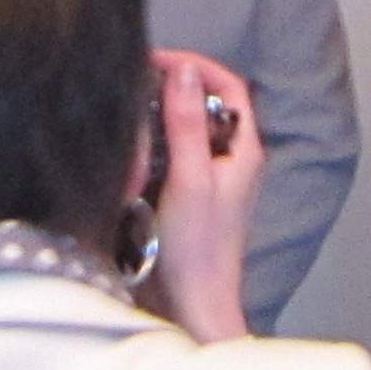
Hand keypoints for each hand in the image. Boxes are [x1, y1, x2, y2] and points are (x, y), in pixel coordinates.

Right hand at [143, 52, 259, 343]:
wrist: (189, 308)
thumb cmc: (198, 253)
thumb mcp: (189, 179)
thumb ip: (186, 124)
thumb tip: (183, 71)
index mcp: (242, 151)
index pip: (228, 86)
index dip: (196, 67)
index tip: (158, 61)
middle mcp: (227, 160)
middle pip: (202, 104)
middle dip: (169, 92)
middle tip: (136, 89)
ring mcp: (205, 178)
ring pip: (180, 130)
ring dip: (154, 124)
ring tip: (130, 127)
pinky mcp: (182, 196)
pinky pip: (164, 157)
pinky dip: (146, 151)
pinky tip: (128, 160)